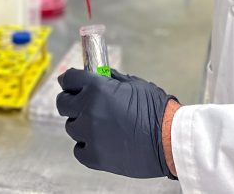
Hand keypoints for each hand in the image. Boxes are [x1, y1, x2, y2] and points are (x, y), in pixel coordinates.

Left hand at [57, 68, 175, 178]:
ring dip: (81, 123)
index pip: (68, 79)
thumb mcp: (134, 84)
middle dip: (70, 101)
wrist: (170, 140)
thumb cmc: (157, 110)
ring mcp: (89, 135)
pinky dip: (86, 145)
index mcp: (96, 89)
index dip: (69, 79)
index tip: (70, 82)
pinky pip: (79, 149)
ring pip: (71, 127)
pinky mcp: (94, 157)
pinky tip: (99, 141)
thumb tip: (98, 75)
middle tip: (81, 103)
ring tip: (99, 125)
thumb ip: (111, 80)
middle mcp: (88, 111)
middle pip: (63, 104)